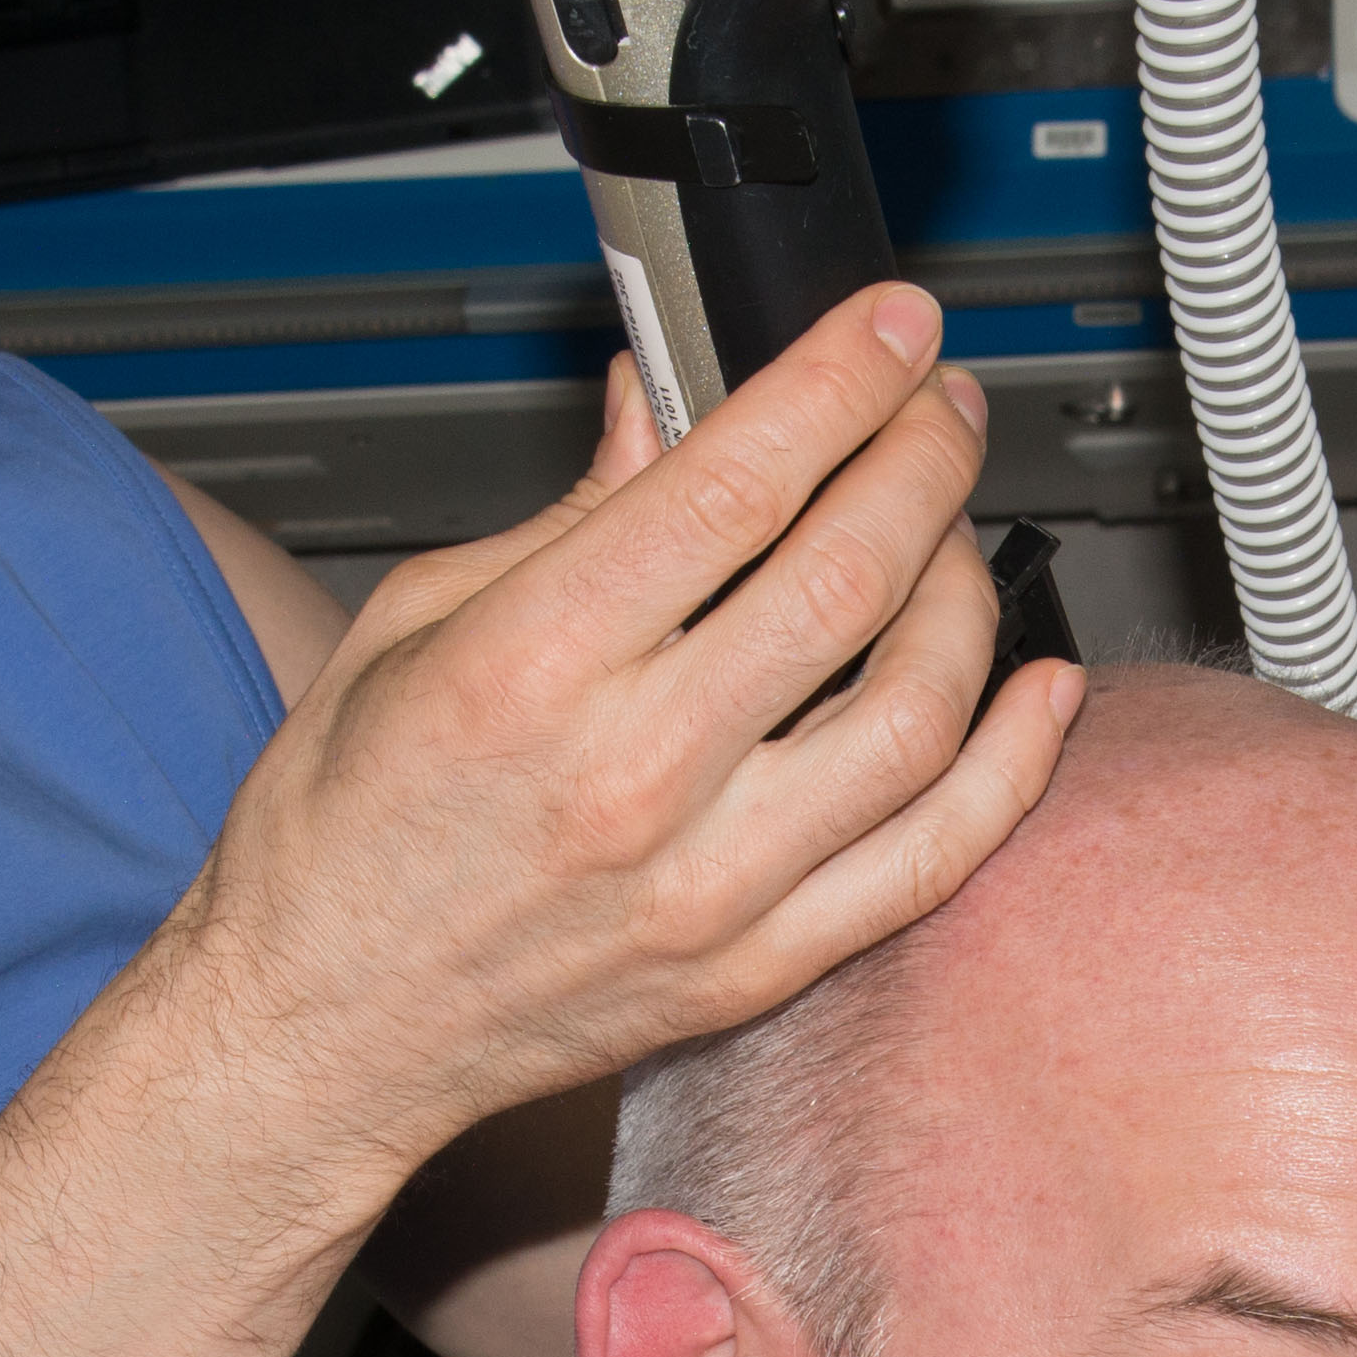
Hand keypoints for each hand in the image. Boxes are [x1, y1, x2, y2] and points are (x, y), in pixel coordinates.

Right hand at [170, 289, 1078, 1178]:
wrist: (319, 1027)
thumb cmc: (341, 836)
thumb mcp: (411, 624)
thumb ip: (567, 514)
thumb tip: (666, 403)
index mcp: (535, 665)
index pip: (738, 483)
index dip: (841, 381)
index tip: (892, 329)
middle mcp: (633, 777)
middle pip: (849, 575)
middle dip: (924, 458)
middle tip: (940, 408)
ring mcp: (709, 884)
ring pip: (916, 710)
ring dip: (970, 592)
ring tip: (958, 532)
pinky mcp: (754, 967)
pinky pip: (930, 859)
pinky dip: (1010, 767)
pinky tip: (1037, 692)